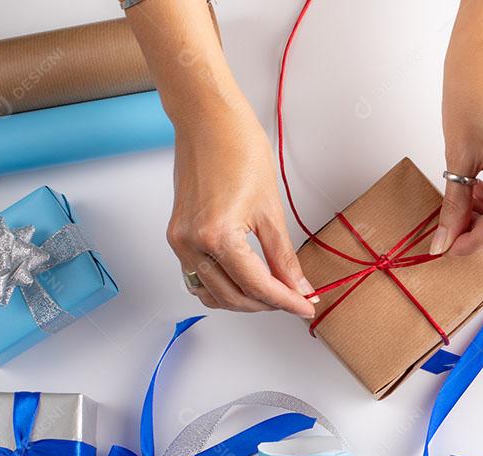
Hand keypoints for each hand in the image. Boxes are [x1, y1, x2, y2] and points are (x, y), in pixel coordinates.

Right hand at [166, 107, 316, 316]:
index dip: (286, 302)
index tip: (306, 307)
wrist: (207, 121)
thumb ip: (283, 257)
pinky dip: (221, 286)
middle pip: (233, 297)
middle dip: (267, 304)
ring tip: (272, 292)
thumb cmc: (237, 150)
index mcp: (217, 236)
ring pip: (212, 294)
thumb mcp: (271, 210)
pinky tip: (244, 281)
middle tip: (295, 299)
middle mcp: (191, 243)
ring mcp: (179, 241)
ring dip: (242, 300)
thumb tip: (298, 287)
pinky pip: (197, 277)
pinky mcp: (176, 236)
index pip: (257, 286)